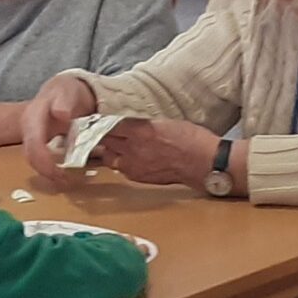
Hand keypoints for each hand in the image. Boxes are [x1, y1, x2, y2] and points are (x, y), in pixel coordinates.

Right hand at [20, 75, 99, 180]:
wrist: (65, 92)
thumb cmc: (65, 91)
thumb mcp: (67, 91)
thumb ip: (64, 100)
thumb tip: (62, 113)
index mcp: (32, 118)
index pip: (33, 143)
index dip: (44, 160)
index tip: (61, 172)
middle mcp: (29, 130)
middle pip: (30, 156)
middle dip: (46, 171)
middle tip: (65, 180)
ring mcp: (32, 138)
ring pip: (34, 160)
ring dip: (48, 173)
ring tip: (66, 180)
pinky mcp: (39, 145)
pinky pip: (40, 160)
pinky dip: (51, 170)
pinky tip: (64, 175)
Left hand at [94, 119, 220, 187]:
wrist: (202, 162)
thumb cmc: (190, 139)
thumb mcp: (162, 122)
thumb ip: (141, 124)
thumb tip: (129, 125)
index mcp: (139, 130)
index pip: (107, 125)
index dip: (99, 122)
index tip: (95, 120)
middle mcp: (132, 149)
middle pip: (104, 142)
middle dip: (101, 136)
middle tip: (99, 132)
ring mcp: (134, 165)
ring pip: (108, 158)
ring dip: (109, 151)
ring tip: (114, 146)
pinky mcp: (139, 177)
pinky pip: (121, 169)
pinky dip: (121, 163)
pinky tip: (128, 159)